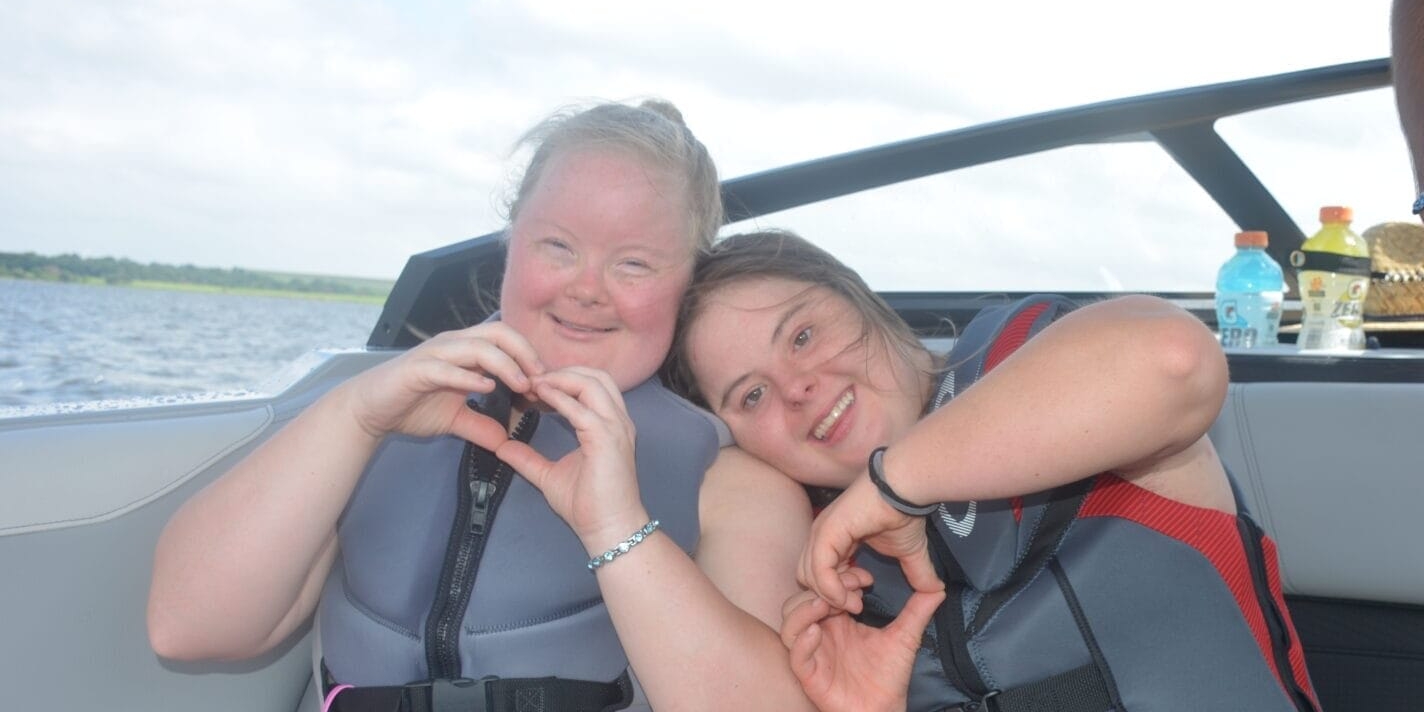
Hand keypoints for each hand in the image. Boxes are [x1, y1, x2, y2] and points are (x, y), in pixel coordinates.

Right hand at [343, 322, 543, 447]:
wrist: (368, 411)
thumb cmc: (410, 407)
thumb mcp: (454, 420)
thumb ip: (480, 426)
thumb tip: (506, 441)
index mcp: (464, 350)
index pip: (505, 341)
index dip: (529, 357)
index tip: (546, 383)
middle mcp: (452, 345)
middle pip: (498, 333)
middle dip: (525, 352)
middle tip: (542, 378)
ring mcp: (434, 354)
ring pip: (477, 346)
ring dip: (504, 364)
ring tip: (523, 385)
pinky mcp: (417, 370)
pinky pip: (447, 367)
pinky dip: (469, 376)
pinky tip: (486, 388)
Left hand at [491, 367, 648, 551]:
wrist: (608, 529)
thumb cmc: (587, 506)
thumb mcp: (550, 476)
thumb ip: (528, 459)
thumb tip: (502, 448)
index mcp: (608, 425)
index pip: (591, 385)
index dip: (562, 379)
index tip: (532, 385)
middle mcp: (617, 420)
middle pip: (595, 375)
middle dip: (563, 371)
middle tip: (532, 378)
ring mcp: (615, 427)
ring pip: (592, 382)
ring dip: (561, 378)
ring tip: (534, 383)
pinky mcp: (606, 438)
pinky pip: (581, 408)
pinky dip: (559, 397)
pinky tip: (539, 396)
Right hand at [781, 579, 944, 711]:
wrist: (884, 709)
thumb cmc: (889, 676)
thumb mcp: (905, 637)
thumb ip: (917, 612)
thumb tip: (939, 587)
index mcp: (838, 620)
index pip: (824, 588)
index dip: (839, 577)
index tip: (864, 579)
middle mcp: (820, 632)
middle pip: (799, 599)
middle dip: (820, 589)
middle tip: (848, 593)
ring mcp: (813, 652)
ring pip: (789, 623)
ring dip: (803, 609)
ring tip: (824, 605)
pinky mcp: (810, 675)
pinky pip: (795, 655)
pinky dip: (801, 640)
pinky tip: (817, 632)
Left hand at [800, 474, 941, 609]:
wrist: (904, 489)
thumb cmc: (903, 513)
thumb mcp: (909, 552)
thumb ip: (917, 573)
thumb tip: (937, 591)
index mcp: (833, 539)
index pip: (818, 573)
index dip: (837, 592)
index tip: (861, 599)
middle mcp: (820, 536)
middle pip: (809, 578)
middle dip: (832, 598)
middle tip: (858, 603)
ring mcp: (820, 533)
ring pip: (810, 578)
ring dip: (834, 598)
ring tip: (858, 600)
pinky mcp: (825, 533)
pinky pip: (819, 571)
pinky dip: (832, 591)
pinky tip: (850, 598)